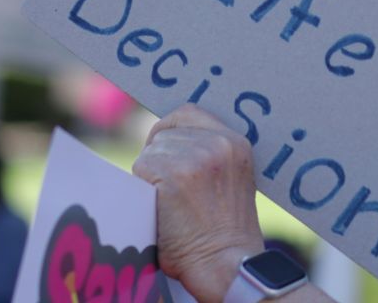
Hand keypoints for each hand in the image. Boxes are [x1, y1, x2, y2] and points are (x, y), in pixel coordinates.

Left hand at [132, 104, 263, 301]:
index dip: (170, 130)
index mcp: (236, 143)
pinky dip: (143, 188)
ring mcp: (197, 157)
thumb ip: (207, 157)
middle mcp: (219, 143)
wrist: (227, 263)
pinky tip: (161, 209)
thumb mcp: (229, 181)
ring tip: (170, 204)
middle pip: (165, 133)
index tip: (165, 152)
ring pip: (150, 151)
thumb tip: (166, 141)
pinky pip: (141, 168)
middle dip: (158, 157)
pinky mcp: (174, 174)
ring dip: (150, 175)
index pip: (189, 113)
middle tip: (167, 190)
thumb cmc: (224, 232)